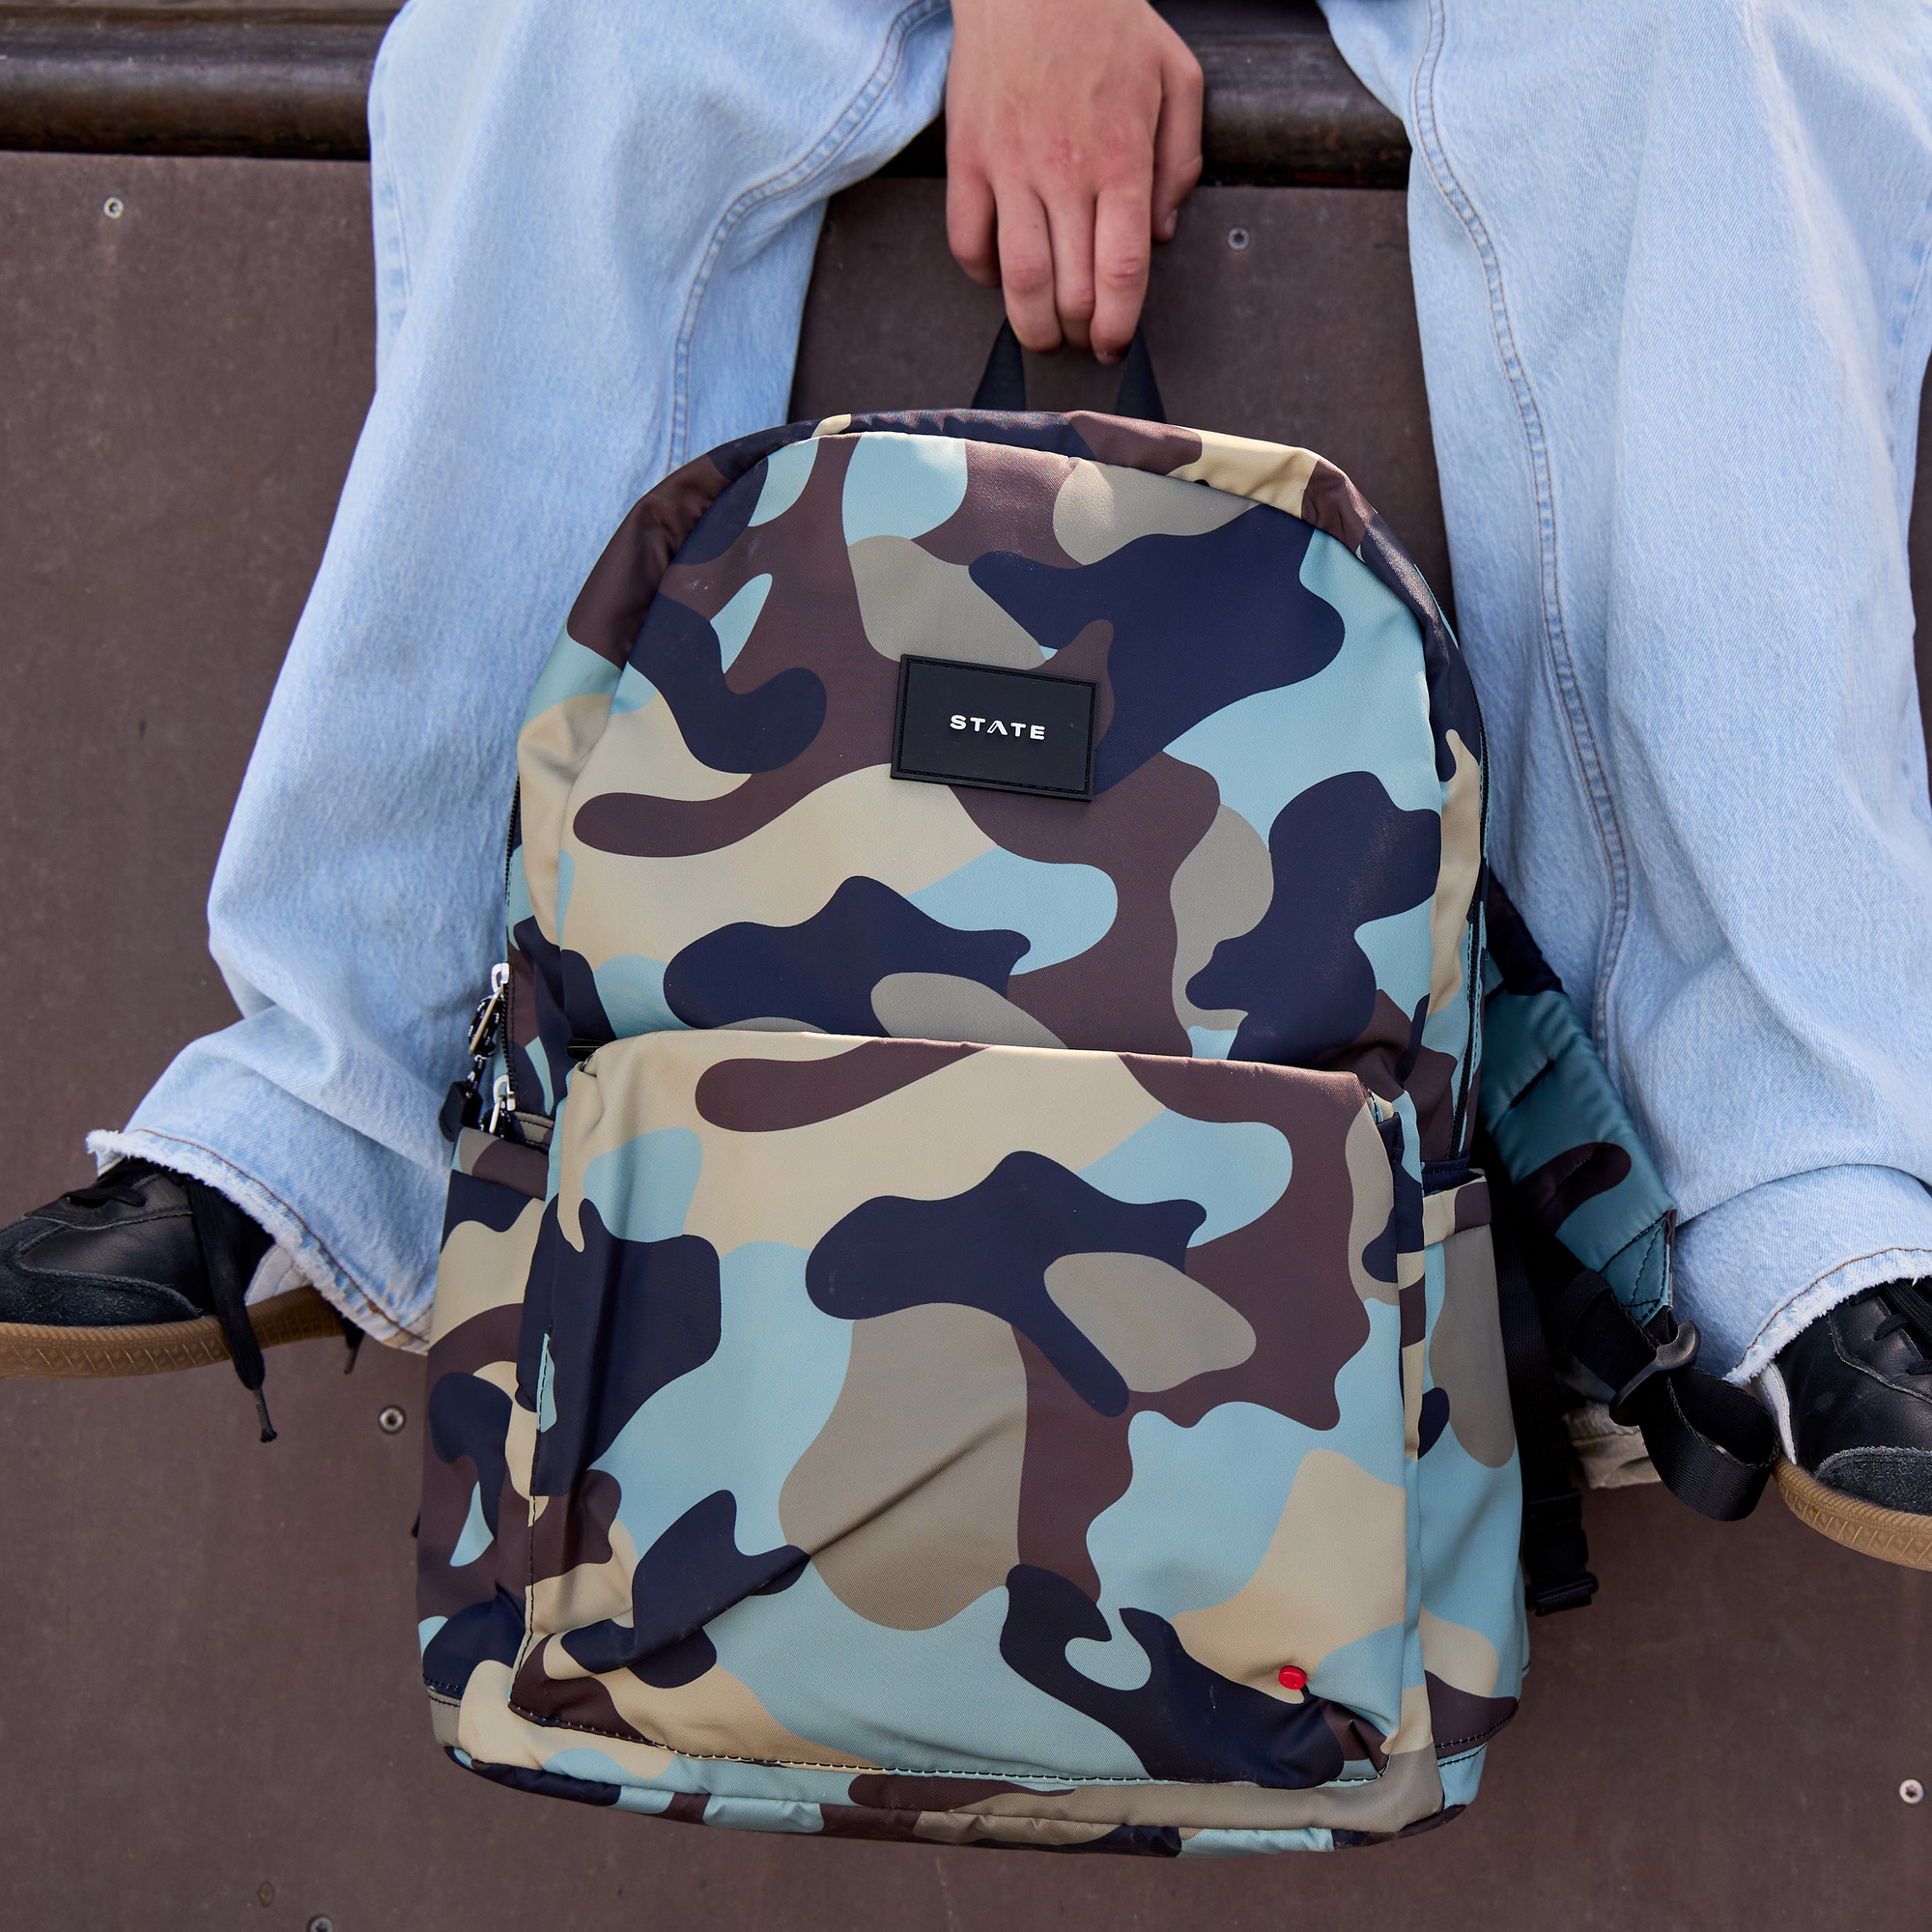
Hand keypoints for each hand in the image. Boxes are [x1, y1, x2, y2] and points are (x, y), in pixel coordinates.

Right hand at [945, 0, 1202, 362]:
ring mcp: (1009, 168)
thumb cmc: (1105, 20)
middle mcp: (1065, 172)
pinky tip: (1002, 277)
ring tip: (1044, 331)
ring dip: (1032, 325)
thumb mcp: (1175, 76)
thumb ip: (1182, 158)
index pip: (1122, 272)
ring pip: (1017, 282)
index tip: (1117, 343)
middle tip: (1084, 336)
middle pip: (1070, 291)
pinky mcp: (967, 159)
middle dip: (1080, 333)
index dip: (1120, 325)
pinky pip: (967, 244)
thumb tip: (1164, 233)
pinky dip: (983, 277)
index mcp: (1121, 157)